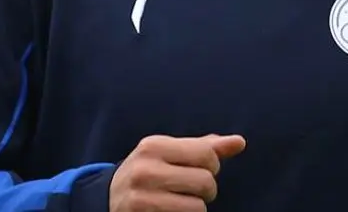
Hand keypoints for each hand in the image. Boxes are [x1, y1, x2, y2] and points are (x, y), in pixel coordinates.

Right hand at [108, 133, 246, 211]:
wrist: (108, 199)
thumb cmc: (148, 172)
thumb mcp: (169, 153)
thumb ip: (203, 147)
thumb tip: (239, 142)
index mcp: (154, 146)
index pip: (207, 155)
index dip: (212, 165)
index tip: (200, 169)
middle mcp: (146, 170)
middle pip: (206, 182)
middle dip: (206, 189)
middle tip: (189, 189)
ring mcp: (142, 199)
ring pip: (198, 208)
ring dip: (195, 208)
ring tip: (179, 202)